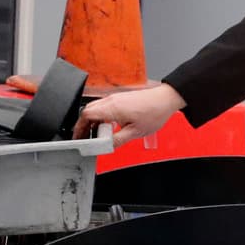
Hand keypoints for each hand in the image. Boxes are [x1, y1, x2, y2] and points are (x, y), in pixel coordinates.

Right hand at [71, 83, 186, 144]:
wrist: (165, 99)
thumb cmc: (154, 112)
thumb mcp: (135, 133)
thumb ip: (118, 140)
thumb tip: (106, 146)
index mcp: (112, 108)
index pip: (86, 115)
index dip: (79, 128)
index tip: (78, 137)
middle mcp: (112, 100)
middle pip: (88, 110)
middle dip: (83, 124)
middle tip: (84, 137)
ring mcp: (116, 98)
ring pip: (95, 107)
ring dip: (92, 120)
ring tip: (95, 134)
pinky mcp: (121, 98)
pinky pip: (104, 106)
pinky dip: (100, 116)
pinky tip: (106, 126)